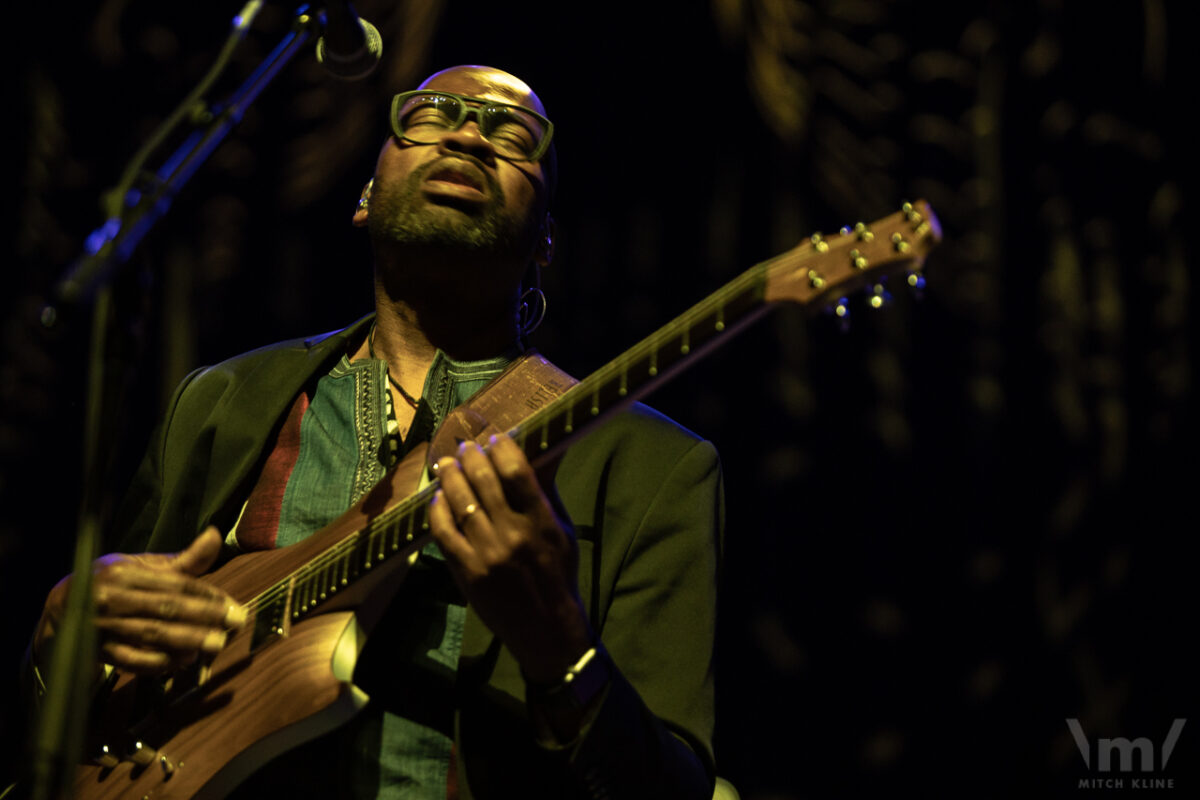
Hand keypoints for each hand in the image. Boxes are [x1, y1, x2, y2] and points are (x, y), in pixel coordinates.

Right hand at [35, 526, 246, 676]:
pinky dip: (161, 662)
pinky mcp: (99, 652)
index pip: (173, 584)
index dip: (206, 593)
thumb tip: (214, 534)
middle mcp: (111, 599)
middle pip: (164, 608)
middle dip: (204, 616)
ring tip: (216, 643)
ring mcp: (103, 627)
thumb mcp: (140, 566)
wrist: (60, 610)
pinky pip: (133, 661)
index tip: (232, 604)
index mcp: (124, 574)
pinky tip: (184, 660)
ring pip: (151, 635)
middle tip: (235, 623)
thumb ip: (181, 560)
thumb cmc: (111, 583)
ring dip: (187, 641)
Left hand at [428, 435, 592, 682]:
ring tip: (447, 464)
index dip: (501, 448)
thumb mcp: (561, 530)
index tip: (495, 439)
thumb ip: (546, 492)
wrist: (547, 628)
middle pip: (483, 481)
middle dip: (471, 457)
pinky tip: (438, 498)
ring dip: (450, 477)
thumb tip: (542, 452)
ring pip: (460, 502)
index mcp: (541, 522)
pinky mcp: (467, 572)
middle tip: (465, 447)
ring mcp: (487, 554)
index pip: (517, 471)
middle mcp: (513, 535)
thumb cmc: (558, 574)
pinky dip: (438, 511)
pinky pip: (444, 533)